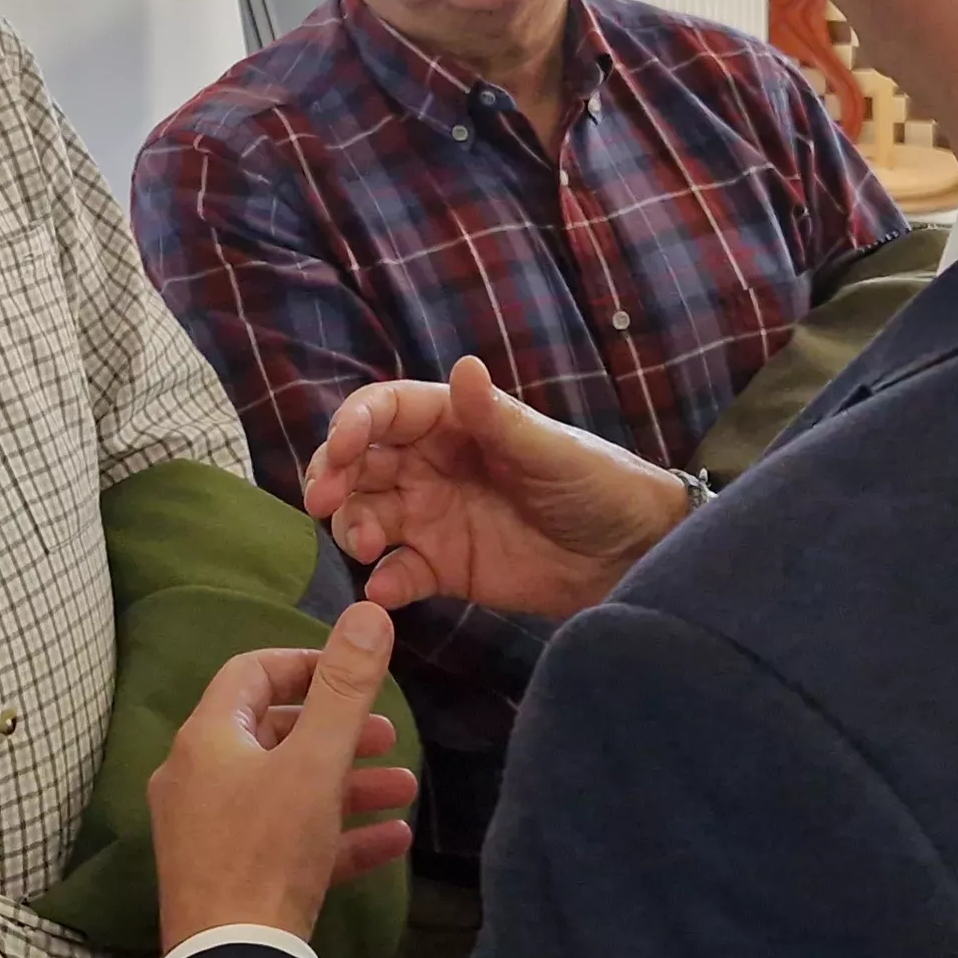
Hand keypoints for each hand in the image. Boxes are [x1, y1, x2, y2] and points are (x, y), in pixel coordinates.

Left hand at [148, 603, 419, 947]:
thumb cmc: (269, 849)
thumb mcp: (315, 763)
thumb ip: (344, 689)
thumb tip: (368, 612)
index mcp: (208, 739)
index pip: (251, 674)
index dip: (307, 664)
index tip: (356, 675)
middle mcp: (198, 778)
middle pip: (275, 734)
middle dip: (339, 732)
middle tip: (390, 737)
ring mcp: (210, 831)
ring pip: (287, 790)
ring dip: (348, 784)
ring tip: (406, 788)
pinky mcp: (231, 877)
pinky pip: (288, 840)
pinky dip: (336, 834)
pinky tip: (392, 840)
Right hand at [304, 356, 695, 618]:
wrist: (633, 554)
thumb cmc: (597, 483)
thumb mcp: (550, 450)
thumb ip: (498, 419)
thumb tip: (465, 367)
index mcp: (451, 423)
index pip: (384, 412)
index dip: (353, 424)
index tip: (342, 450)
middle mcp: (429, 466)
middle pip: (359, 465)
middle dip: (333, 479)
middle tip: (324, 503)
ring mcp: (431, 518)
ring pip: (366, 516)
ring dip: (353, 527)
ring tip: (367, 546)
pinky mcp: (442, 568)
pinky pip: (398, 572)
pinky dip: (384, 581)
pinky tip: (386, 590)